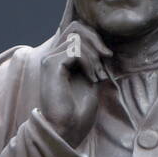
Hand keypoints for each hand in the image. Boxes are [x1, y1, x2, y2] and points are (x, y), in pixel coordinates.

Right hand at [39, 21, 111, 147]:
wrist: (66, 130)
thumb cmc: (78, 112)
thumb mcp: (91, 80)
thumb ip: (92, 61)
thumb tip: (101, 45)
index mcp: (61, 59)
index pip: (77, 30)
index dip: (95, 38)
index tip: (107, 57)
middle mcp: (53, 56)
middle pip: (76, 26)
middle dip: (96, 40)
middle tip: (106, 59)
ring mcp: (50, 59)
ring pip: (77, 36)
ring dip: (94, 54)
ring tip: (97, 75)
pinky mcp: (51, 65)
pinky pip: (75, 49)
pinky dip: (89, 61)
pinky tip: (91, 78)